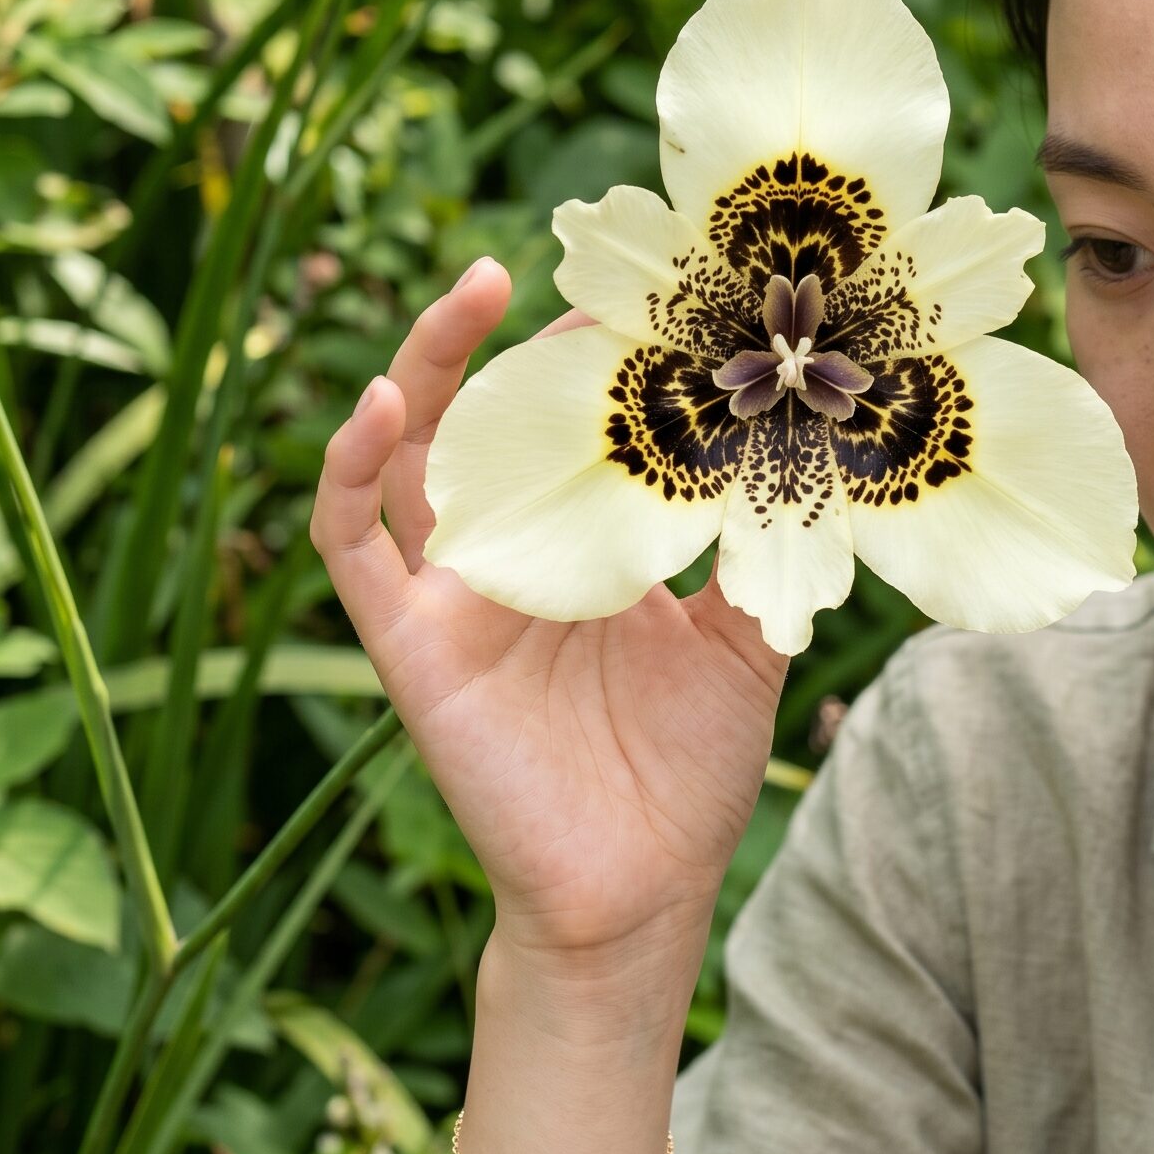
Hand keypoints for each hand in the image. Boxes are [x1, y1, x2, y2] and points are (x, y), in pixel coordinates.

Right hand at [310, 259, 789, 972]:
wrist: (644, 890)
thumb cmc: (687, 771)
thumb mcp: (743, 639)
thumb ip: (759, 548)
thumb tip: (806, 449)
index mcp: (581, 546)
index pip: (571, 424)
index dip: (597, 358)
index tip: (648, 295)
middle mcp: (508, 557)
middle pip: (479, 419)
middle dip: (497, 337)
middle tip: (540, 263)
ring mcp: (451, 597)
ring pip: (406, 459)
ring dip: (422, 369)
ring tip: (471, 292)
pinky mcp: (410, 646)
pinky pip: (351, 548)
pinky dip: (348, 473)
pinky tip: (377, 406)